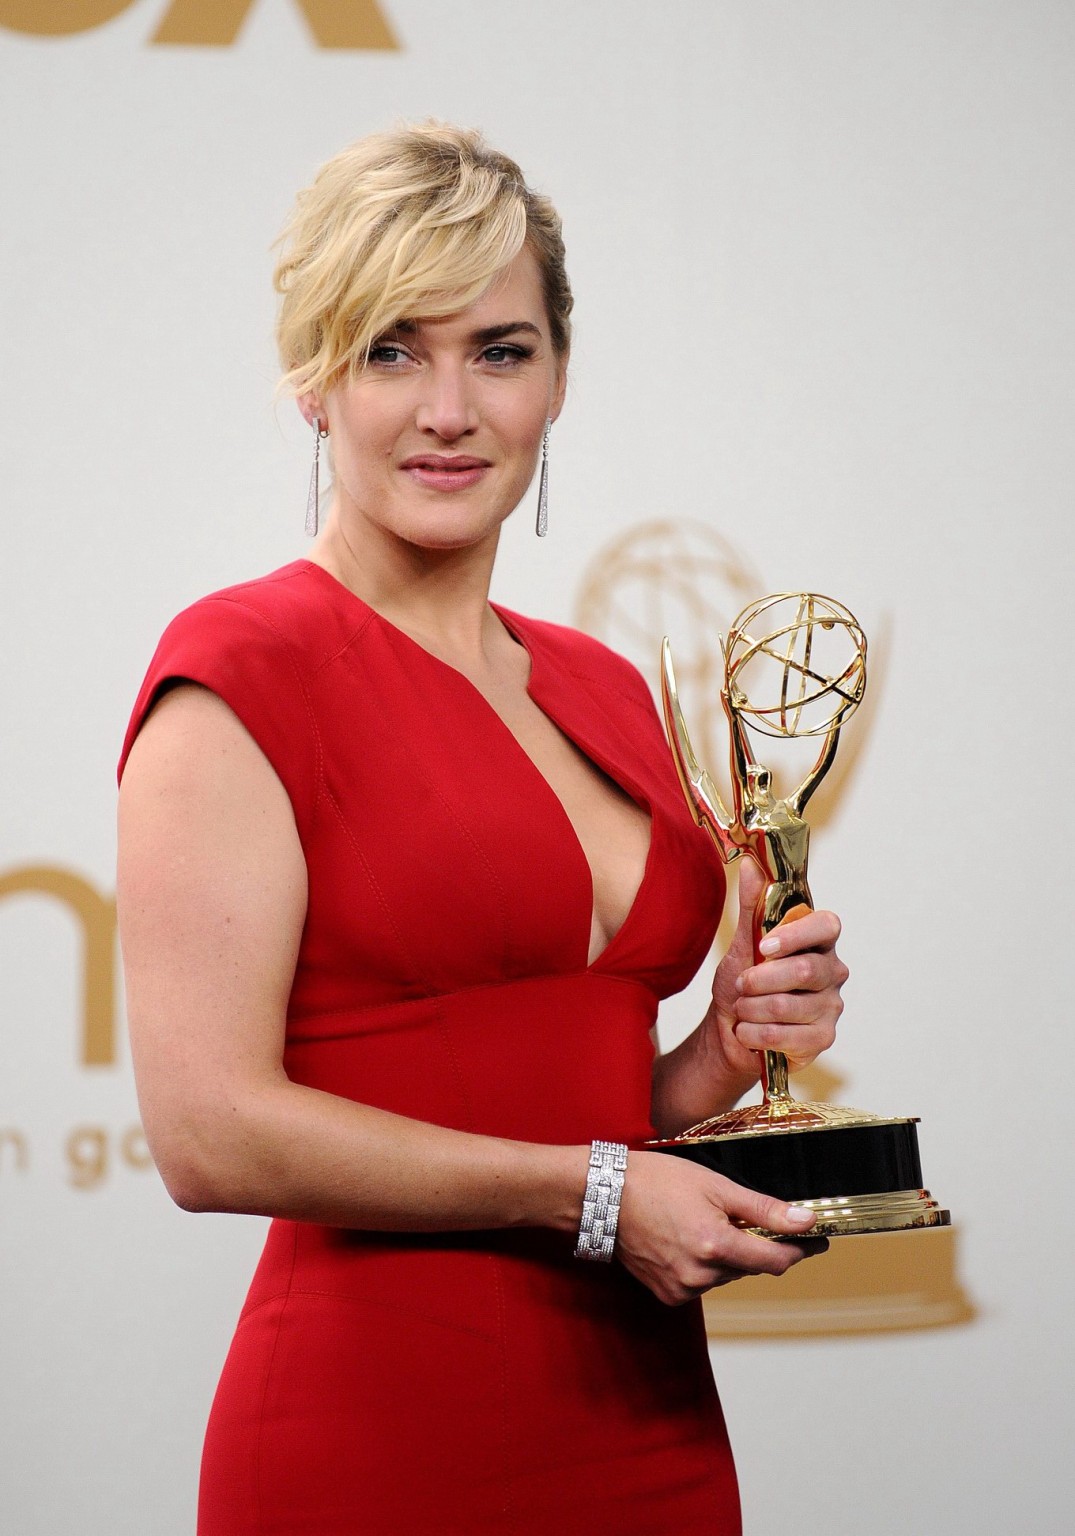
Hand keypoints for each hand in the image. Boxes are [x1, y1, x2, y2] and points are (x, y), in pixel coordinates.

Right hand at [616, 1150, 826, 1304]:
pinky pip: (703, 1282)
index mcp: (716, 1247)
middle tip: (749, 1216)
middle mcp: (701, 1275)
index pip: (776, 1261)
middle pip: (751, 1266)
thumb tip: (805, 1220)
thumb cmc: (655, 1181)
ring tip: (708, 1220)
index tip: (817, 1239)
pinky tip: (690, 1237)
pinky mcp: (668, 1294)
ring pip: (727, 1274)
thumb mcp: (716, 1185)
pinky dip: (706, 1263)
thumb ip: (763, 1208)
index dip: (801, 1250)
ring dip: (730, 1253)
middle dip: (758, 1244)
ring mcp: (682, 1288)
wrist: (604, 1195)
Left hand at [707, 861, 847, 1080]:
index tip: (763, 947)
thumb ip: (752, 906)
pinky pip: (785, 1035)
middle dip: (760, 980)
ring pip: (788, 1006)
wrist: (731, 1032)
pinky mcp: (823, 1038)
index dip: (795, 936)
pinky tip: (747, 1032)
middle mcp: (832, 970)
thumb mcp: (742, 943)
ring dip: (751, 1009)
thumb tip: (751, 865)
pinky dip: (754, 1034)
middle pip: (804, 971)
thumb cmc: (742, 984)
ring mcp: (831, 1006)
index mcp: (817, 941)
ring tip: (742, 1009)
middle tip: (741, 984)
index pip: (827, 925)